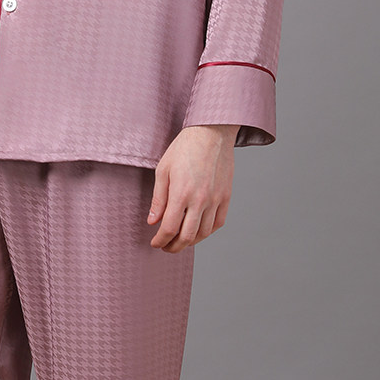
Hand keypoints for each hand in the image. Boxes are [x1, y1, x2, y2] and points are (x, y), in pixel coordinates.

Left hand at [147, 124, 237, 252]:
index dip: (160, 241)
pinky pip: (218, 223)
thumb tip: (152, 222)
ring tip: (180, 240)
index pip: (169, 229)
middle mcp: (200, 200)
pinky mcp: (226, 196)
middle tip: (166, 247)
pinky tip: (199, 230)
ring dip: (190, 241)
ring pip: (203, 233)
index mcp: (181, 193)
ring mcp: (215, 199)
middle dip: (173, 247)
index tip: (155, 243)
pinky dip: (208, 232)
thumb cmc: (184, 148)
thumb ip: (158, 199)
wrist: (211, 133)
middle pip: (186, 237)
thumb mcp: (163, 170)